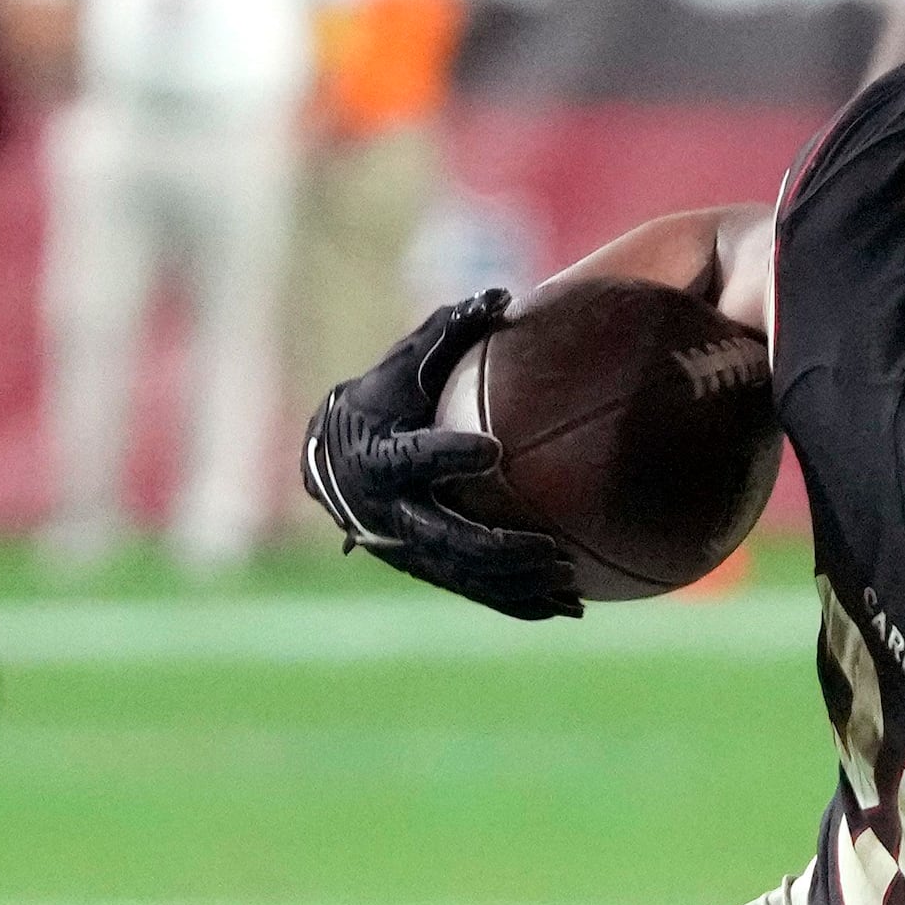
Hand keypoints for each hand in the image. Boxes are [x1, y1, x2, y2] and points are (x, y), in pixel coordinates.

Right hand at [300, 291, 583, 621]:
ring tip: (569, 580)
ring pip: (465, 574)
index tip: (492, 450)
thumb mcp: (401, 366)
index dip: (448, 456)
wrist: (335, 462)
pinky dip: (519, 603)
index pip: (413, 458)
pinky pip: (476, 593)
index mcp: (380, 456)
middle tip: (551, 549)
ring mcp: (409, 547)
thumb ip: (445, 337)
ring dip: (517, 583)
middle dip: (498, 547)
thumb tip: (498, 296)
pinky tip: (566, 609)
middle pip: (446, 537)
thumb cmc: (380, 401)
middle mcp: (391, 511)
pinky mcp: (428, 568)